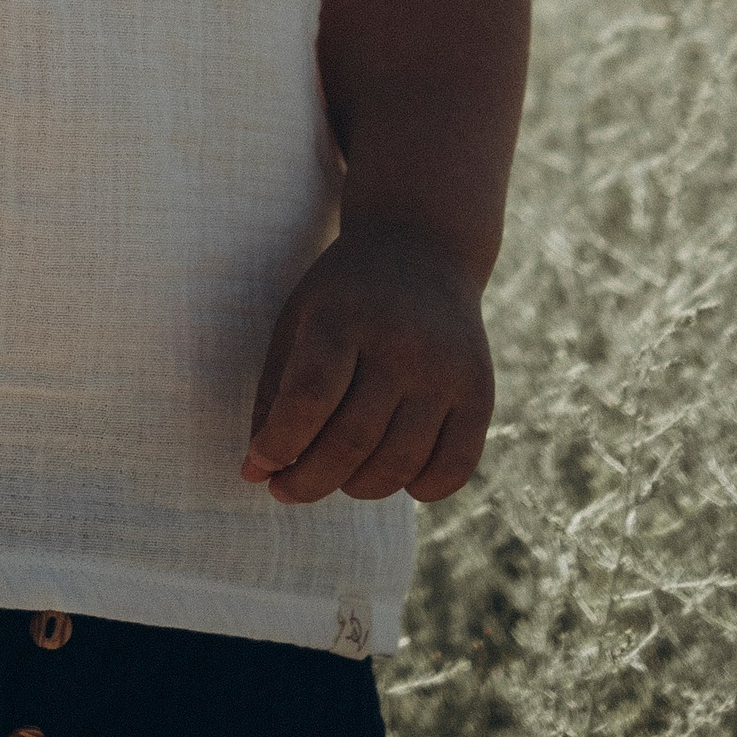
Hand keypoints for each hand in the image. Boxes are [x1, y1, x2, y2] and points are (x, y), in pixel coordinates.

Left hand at [241, 223, 495, 506]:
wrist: (422, 246)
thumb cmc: (345, 296)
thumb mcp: (299, 321)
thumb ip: (276, 394)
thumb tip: (257, 473)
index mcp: (343, 315)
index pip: (309, 398)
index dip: (280, 444)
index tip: (258, 467)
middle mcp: (400, 341)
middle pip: (352, 441)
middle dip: (309, 482)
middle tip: (286, 491)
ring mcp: (445, 368)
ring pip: (399, 464)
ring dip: (357, 488)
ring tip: (338, 477)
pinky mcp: (479, 391)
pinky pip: (454, 467)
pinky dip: (420, 489)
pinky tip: (396, 475)